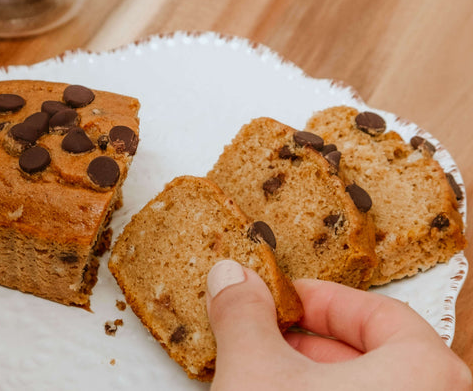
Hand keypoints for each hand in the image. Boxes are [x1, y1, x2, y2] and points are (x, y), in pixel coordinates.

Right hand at [205, 260, 471, 390]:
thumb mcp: (255, 372)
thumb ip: (244, 314)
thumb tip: (231, 278)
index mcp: (427, 372)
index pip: (380, 313)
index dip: (321, 300)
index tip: (284, 299)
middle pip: (382, 355)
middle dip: (315, 344)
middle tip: (269, 336)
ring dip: (320, 381)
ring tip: (269, 377)